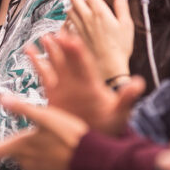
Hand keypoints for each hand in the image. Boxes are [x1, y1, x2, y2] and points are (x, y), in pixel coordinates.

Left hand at [0, 99, 87, 169]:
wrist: (93, 161)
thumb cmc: (70, 137)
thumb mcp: (45, 115)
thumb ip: (22, 107)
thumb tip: (3, 98)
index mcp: (22, 147)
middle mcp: (27, 162)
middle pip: (12, 152)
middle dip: (15, 142)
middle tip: (28, 130)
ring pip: (26, 159)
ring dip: (30, 150)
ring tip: (44, 139)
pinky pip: (40, 168)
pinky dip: (42, 158)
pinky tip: (54, 150)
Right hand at [26, 32, 144, 135]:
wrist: (93, 137)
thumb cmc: (109, 126)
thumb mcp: (120, 113)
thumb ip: (127, 98)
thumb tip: (140, 83)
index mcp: (92, 82)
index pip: (84, 62)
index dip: (77, 51)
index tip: (72, 38)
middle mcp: (77, 79)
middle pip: (69, 58)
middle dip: (63, 45)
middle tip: (57, 33)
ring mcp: (64, 83)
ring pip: (56, 62)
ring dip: (51, 49)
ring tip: (45, 37)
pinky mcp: (53, 91)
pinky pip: (43, 72)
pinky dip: (36, 61)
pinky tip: (29, 50)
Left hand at [66, 0, 133, 80]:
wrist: (109, 65)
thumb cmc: (120, 47)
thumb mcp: (126, 25)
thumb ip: (122, 7)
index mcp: (100, 13)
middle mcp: (87, 18)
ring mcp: (79, 27)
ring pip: (69, 8)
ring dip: (73, 3)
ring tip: (80, 3)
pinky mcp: (76, 35)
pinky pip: (68, 21)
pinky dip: (71, 16)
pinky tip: (76, 17)